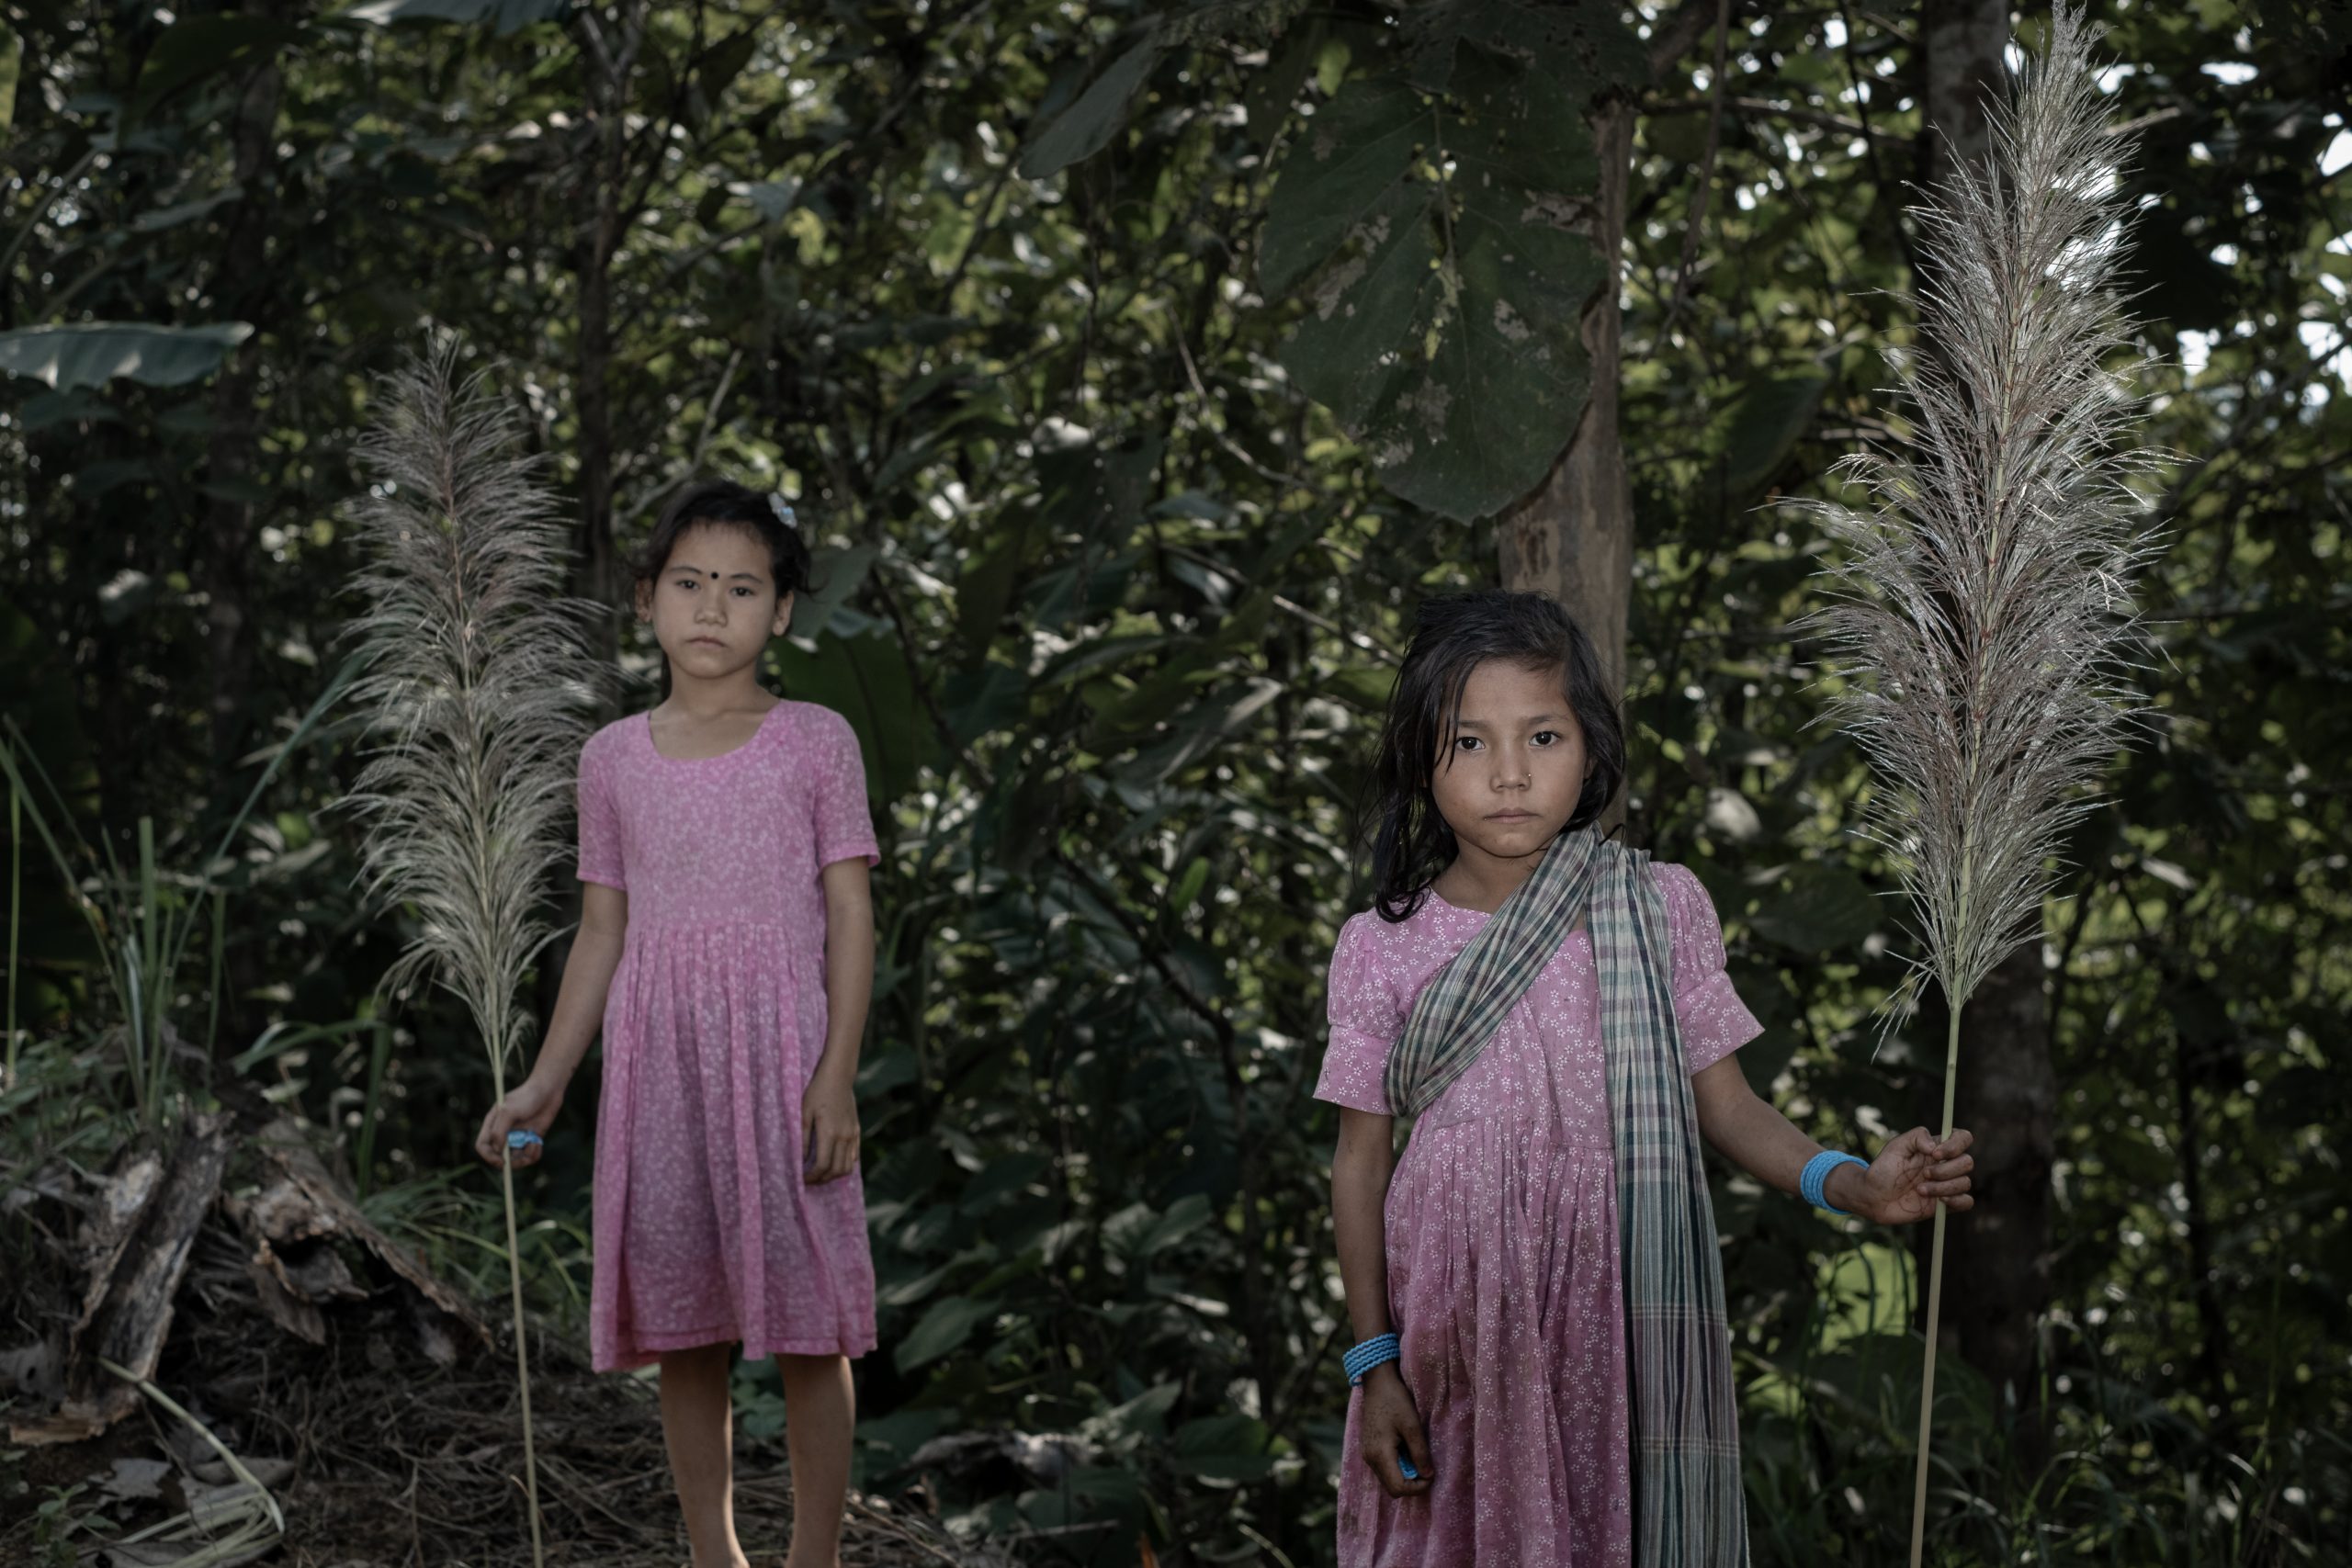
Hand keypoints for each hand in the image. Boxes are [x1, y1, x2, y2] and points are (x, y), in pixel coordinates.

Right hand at [476, 1074, 562, 1168]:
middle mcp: (503, 1133)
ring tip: (534, 1144)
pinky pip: (530, 1155)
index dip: (489, 1157)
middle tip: (523, 1159)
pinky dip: (534, 1153)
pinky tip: (539, 1142)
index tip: (501, 1162)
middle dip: (510, 1162)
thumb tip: (497, 1150)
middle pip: (498, 1157)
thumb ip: (499, 1131)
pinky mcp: (531, 1139)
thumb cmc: (526, 1097)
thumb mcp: (509, 1111)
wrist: (548, 1090)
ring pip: (516, 1159)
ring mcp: (518, 1137)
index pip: (482, 1146)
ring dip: (525, 1158)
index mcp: (492, 1124)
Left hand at [801, 1066, 859, 1184]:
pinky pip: (854, 1156)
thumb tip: (800, 1159)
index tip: (802, 1179)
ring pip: (848, 1166)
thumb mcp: (804, 1113)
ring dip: (834, 1174)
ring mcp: (852, 1134)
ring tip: (821, 1173)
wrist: (838, 1077)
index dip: (812, 1176)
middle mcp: (844, 1137)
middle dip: (822, 1179)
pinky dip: (844, 1164)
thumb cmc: (817, 1092)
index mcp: (829, 1133)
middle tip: (810, 1179)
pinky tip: (833, 1162)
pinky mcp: (857, 1131)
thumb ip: (802, 1138)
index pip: (822, 1165)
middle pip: (836, 1170)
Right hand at [1356, 1363, 1432, 1498]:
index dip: (1417, 1488)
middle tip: (1427, 1468)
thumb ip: (1420, 1453)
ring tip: (1418, 1457)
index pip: (1398, 1488)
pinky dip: (1398, 1467)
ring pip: (1388, 1479)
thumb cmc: (1395, 1400)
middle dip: (1412, 1484)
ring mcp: (1367, 1454)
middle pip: (1392, 1488)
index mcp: (1380, 1454)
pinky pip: (1384, 1468)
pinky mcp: (1369, 1448)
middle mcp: (1370, 1458)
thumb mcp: (1412, 1426)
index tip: (1431, 1475)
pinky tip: (1407, 1450)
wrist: (1377, 1382)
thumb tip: (1428, 1475)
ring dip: (1405, 1475)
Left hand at [1839, 1126, 1975, 1224]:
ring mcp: (1947, 1184)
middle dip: (1945, 1170)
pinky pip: (1967, 1202)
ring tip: (1919, 1190)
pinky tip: (1938, 1201)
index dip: (1955, 1145)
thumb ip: (1917, 1137)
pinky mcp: (1946, 1204)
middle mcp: (1946, 1165)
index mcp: (1937, 1148)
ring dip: (1943, 1187)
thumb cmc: (1884, 1169)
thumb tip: (1935, 1146)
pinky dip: (1956, 1201)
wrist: (1875, 1197)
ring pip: (1965, 1182)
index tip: (1935, 1154)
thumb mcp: (1896, 1146)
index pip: (1962, 1138)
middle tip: (1924, 1174)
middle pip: (1967, 1162)